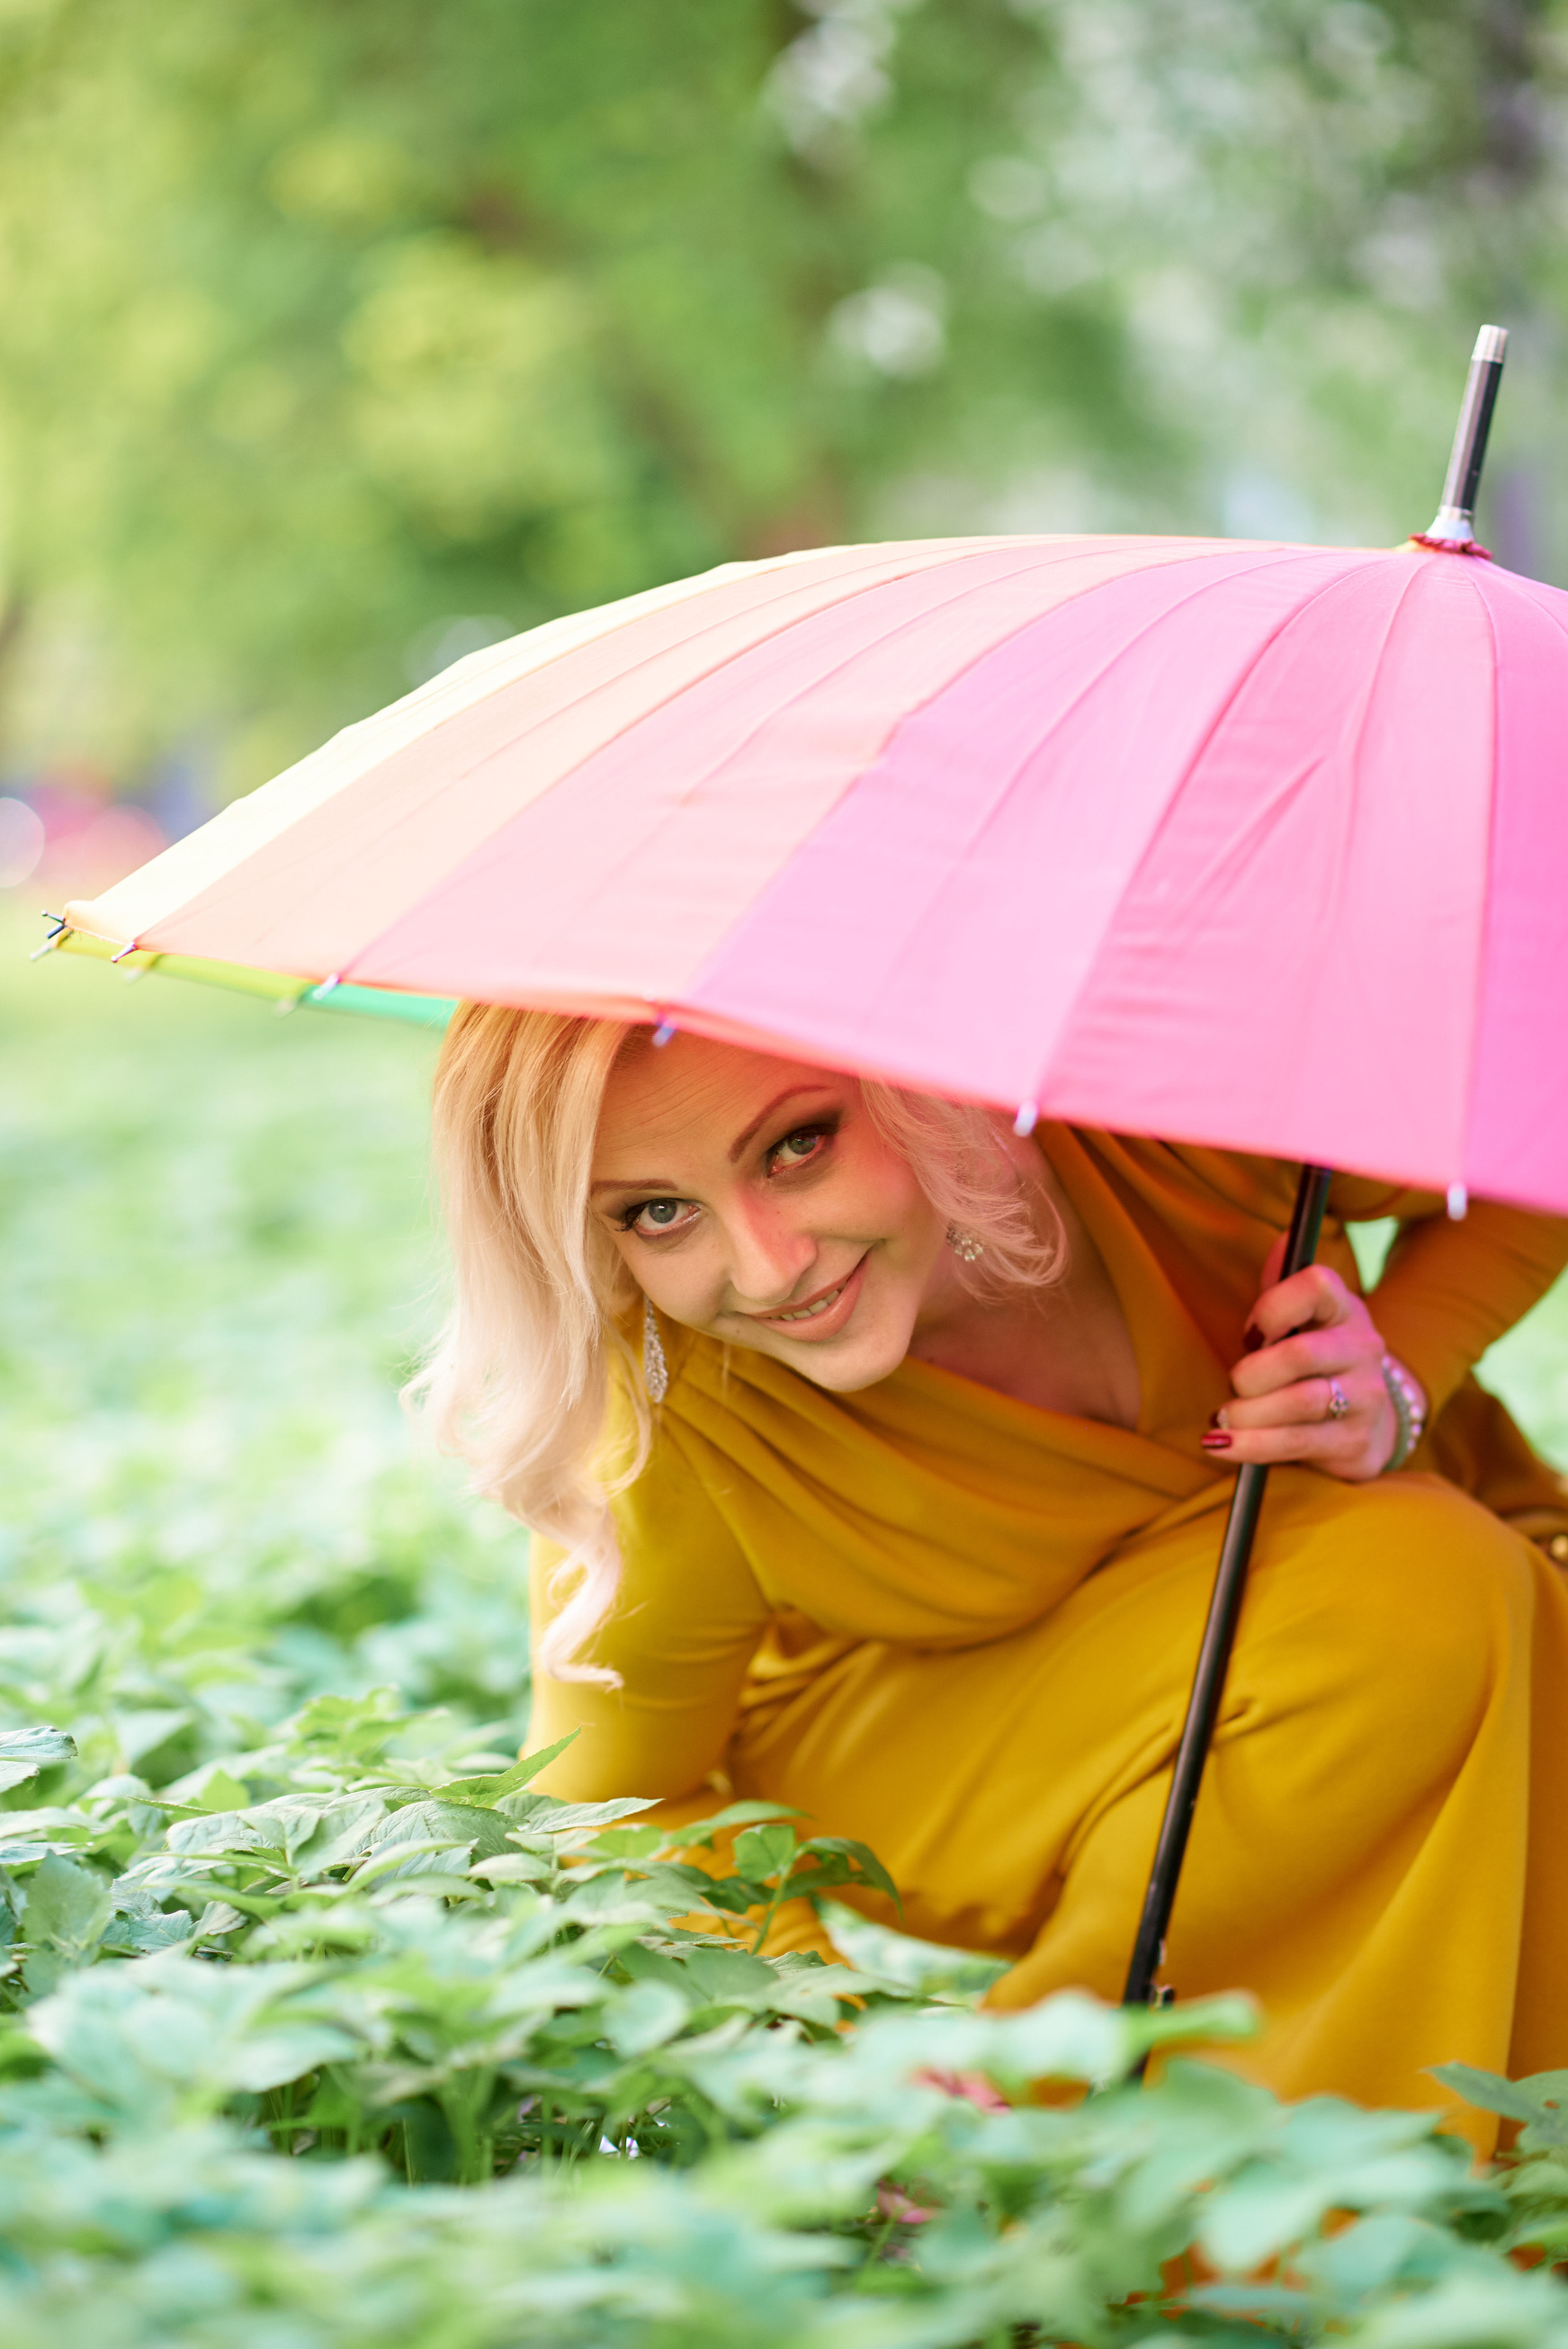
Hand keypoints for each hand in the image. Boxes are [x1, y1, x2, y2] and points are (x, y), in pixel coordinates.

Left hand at [1206, 1239, 1420, 1482]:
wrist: (1367, 1420)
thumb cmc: (1315, 1360)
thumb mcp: (1304, 1318)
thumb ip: (1283, 1284)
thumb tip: (1280, 1241)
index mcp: (1344, 1308)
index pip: (1317, 1286)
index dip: (1273, 1306)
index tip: (1249, 1332)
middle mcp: (1362, 1348)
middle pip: (1301, 1354)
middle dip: (1253, 1373)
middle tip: (1233, 1385)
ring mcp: (1364, 1396)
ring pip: (1300, 1403)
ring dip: (1248, 1414)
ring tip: (1221, 1419)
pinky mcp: (1353, 1440)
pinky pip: (1297, 1442)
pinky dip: (1252, 1446)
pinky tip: (1222, 1444)